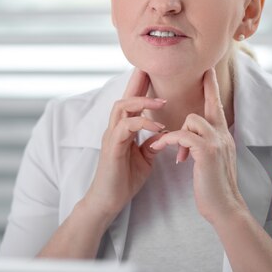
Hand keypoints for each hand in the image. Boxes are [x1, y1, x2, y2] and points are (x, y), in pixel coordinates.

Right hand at [84, 68, 165, 219]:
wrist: (108, 202)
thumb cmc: (124, 180)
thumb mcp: (144, 158)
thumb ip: (151, 143)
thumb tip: (163, 133)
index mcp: (123, 129)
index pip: (132, 102)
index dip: (141, 85)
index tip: (152, 70)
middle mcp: (115, 128)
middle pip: (124, 97)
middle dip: (138, 82)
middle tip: (153, 70)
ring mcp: (111, 136)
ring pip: (121, 107)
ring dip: (142, 102)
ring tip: (162, 102)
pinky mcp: (112, 147)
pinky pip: (126, 127)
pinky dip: (142, 123)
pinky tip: (157, 127)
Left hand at [150, 68, 247, 224]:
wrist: (225, 208)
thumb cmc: (214, 188)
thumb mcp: (211, 161)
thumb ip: (204, 145)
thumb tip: (192, 139)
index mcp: (223, 135)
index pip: (218, 105)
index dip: (212, 86)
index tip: (208, 70)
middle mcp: (223, 134)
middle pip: (206, 108)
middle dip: (195, 104)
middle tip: (184, 101)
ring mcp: (217, 141)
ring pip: (192, 119)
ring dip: (175, 132)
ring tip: (165, 148)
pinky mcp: (207, 151)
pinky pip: (183, 134)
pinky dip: (169, 140)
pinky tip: (160, 150)